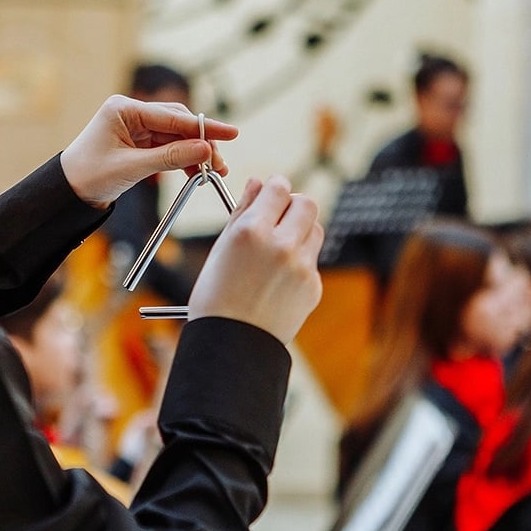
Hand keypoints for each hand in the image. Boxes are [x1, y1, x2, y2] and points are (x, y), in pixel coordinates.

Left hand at [60, 95, 238, 207]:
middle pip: (178, 123)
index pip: (173, 116)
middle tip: (219, 164)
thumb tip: (205, 151)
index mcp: (124, 109)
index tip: (232, 132)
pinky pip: (168, 147)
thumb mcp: (132, 168)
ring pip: (177, 137)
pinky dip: (182, 159)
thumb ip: (170, 158)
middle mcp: (132, 113)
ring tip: (213, 172)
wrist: (68, 192)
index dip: (204, 127)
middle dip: (201, 143)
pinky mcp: (139, 141)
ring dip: (194, 153)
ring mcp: (137, 126)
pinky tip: (196, 172)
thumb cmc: (90, 176)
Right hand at [188, 176, 323, 343]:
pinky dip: (299, 262)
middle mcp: (281, 245)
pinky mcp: (313, 286)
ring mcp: (302, 267)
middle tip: (278, 217)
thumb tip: (256, 183)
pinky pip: (312, 260)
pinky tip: (277, 279)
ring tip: (277, 249)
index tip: (270, 194)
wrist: (232, 347)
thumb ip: (242, 211)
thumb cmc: (215, 298)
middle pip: (307, 203)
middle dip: (293, 205)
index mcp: (251, 231)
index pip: (279, 187)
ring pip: (315, 229)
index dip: (274, 188)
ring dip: (300, 230)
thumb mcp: (220, 250)